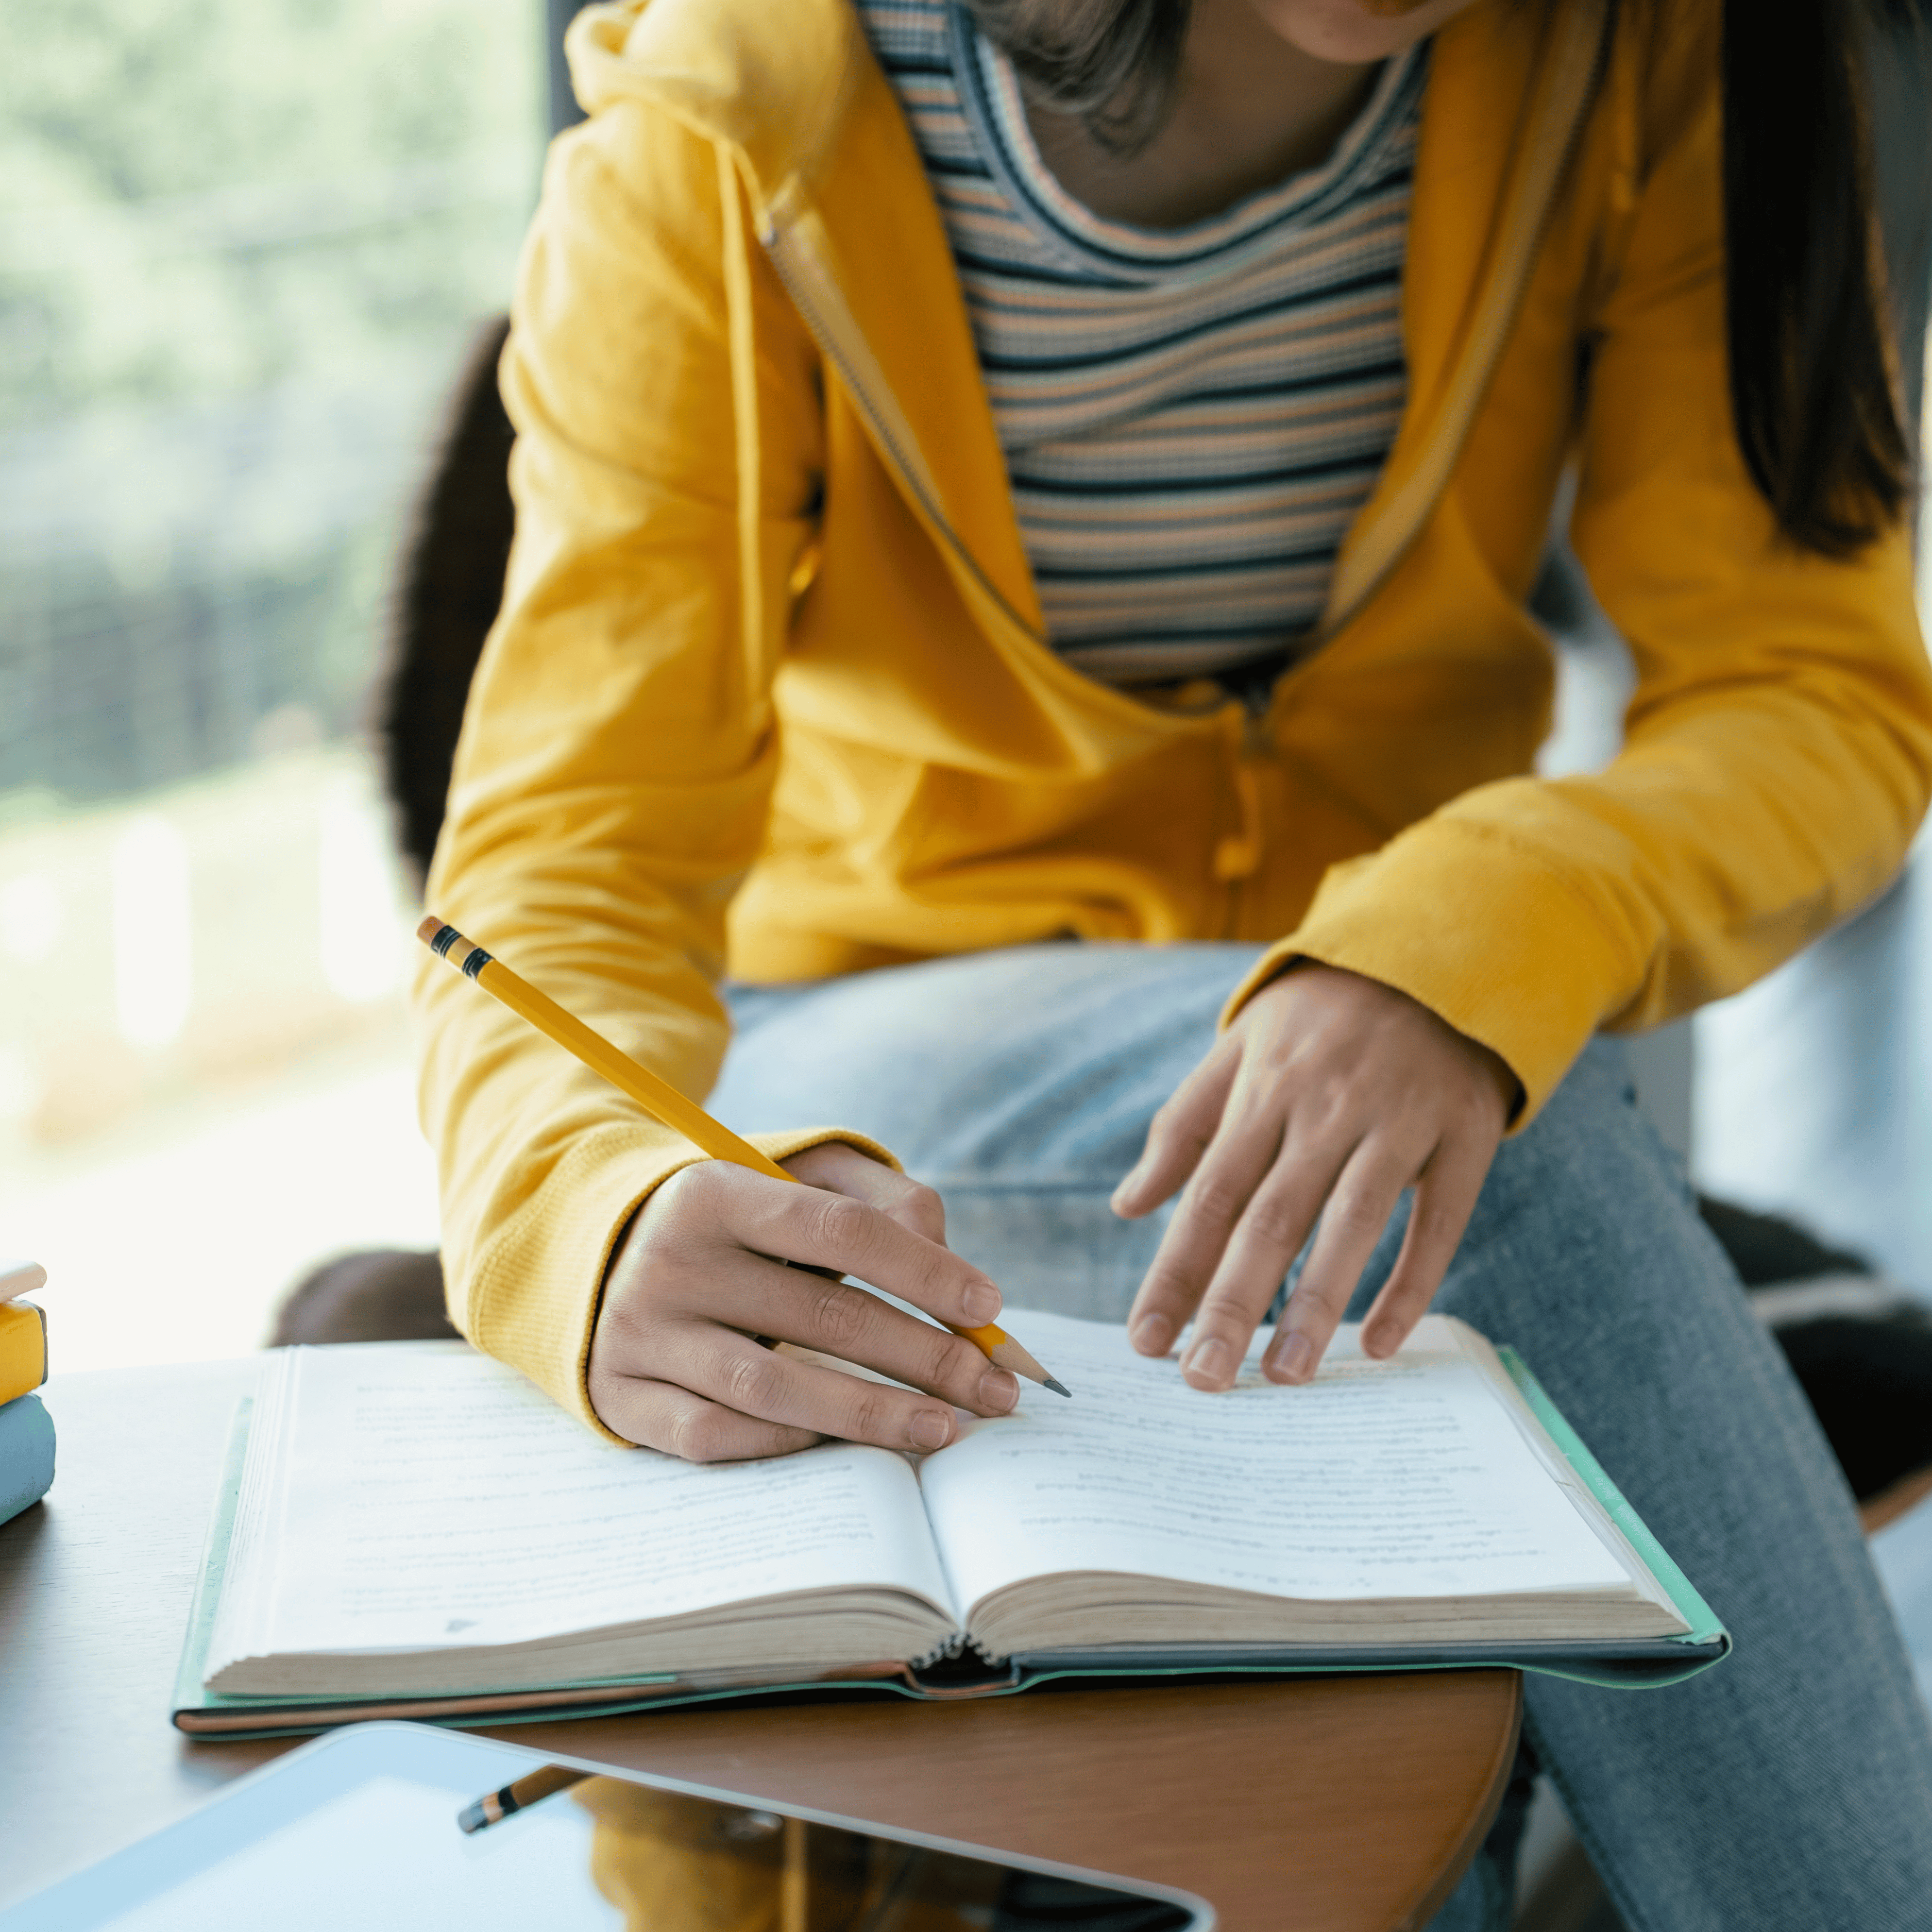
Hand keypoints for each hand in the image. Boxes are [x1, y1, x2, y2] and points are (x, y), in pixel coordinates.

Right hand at [588, 1142, 1018, 1460]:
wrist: (601, 1254)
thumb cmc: (736, 1221)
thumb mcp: (798, 1175)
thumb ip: (882, 1196)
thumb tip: (943, 1255)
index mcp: (715, 1191)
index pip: (841, 1231)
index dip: (925, 1272)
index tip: (990, 1309)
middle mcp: (670, 1261)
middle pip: (823, 1317)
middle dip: (927, 1358)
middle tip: (996, 1389)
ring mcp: (639, 1334)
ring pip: (775, 1389)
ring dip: (872, 1415)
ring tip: (945, 1428)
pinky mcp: (621, 1397)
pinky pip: (715, 1437)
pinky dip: (786, 1444)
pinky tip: (844, 1444)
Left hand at [1113, 964, 1517, 1388]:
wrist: (1435, 954)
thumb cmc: (1320, 1018)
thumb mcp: (1240, 1047)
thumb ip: (1184, 1125)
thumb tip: (1127, 1206)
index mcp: (1264, 1089)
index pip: (1208, 1194)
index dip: (1175, 1270)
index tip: (1146, 1340)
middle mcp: (1326, 1107)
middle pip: (1270, 1218)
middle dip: (1232, 1303)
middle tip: (1204, 1380)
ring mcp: (1399, 1121)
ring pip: (1351, 1224)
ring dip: (1316, 1305)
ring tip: (1284, 1377)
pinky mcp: (1464, 1136)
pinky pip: (1439, 1222)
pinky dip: (1411, 1283)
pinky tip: (1381, 1343)